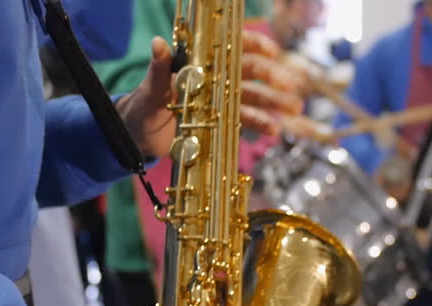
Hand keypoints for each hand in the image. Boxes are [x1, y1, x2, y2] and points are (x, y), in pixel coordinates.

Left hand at [117, 33, 303, 157]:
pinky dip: (260, 125)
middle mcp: (213, 80)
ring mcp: (218, 101)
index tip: (272, 52)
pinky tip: (274, 130)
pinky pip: (243, 121)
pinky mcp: (219, 122)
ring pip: (251, 97)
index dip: (252, 46)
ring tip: (293, 110)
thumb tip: (158, 43)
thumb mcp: (149, 90)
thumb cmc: (140, 109)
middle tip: (291, 86)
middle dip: (272, 78)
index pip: (229, 48)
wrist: (137, 137)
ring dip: (273, 103)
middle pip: (248, 73)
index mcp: (198, 65)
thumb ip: (157, 68)